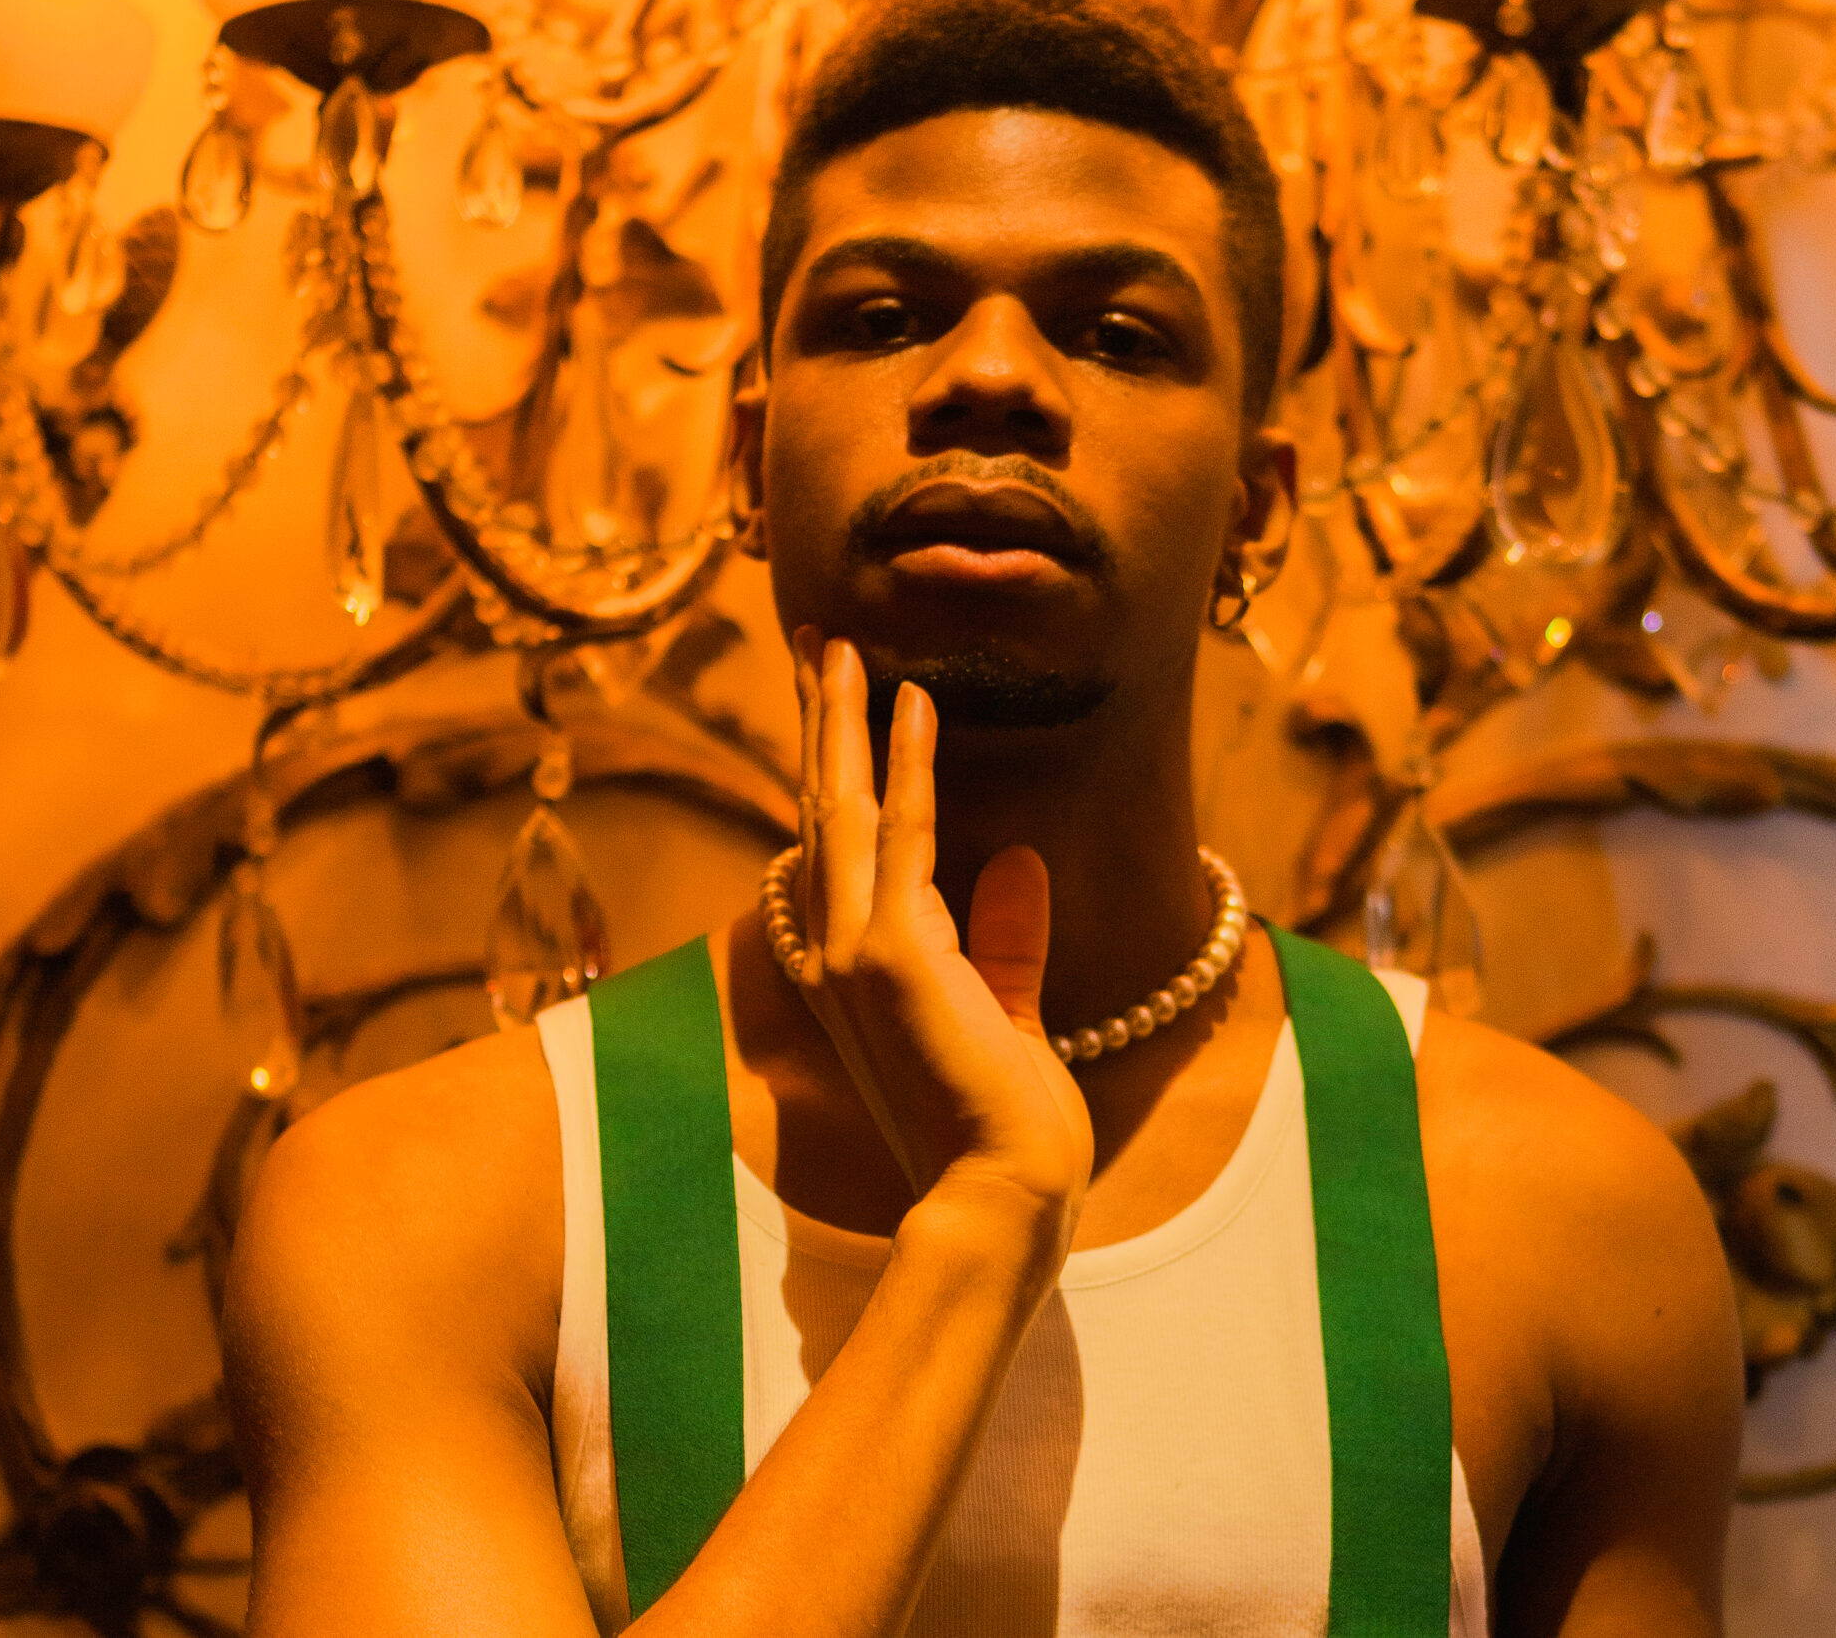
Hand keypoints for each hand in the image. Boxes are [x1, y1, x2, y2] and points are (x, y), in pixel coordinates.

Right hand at [788, 629, 1093, 1250]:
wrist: (1001, 1197)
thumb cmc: (1003, 1128)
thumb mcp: (1008, 1016)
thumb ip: (1006, 943)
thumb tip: (1021, 863)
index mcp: (851, 972)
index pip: (833, 847)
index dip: (829, 769)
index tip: (833, 703)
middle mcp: (833, 955)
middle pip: (816, 809)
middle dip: (816, 722)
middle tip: (814, 638)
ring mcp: (854, 954)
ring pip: (838, 807)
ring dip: (842, 719)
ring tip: (842, 644)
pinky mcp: (894, 955)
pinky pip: (902, 834)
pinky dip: (907, 764)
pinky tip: (915, 702)